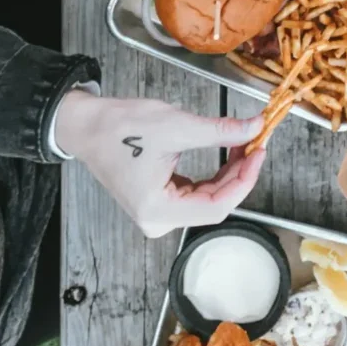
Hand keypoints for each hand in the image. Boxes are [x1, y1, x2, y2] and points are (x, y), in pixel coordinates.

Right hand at [50, 91, 266, 238]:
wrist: (87, 126)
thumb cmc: (120, 128)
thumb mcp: (177, 126)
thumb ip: (220, 131)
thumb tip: (253, 128)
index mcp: (158, 210)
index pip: (216, 206)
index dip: (244, 180)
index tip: (259, 153)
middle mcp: (157, 220)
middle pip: (214, 204)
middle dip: (239, 174)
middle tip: (255, 144)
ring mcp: (158, 213)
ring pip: (207, 198)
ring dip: (228, 173)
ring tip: (243, 144)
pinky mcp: (159, 202)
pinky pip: (195, 193)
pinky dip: (213, 174)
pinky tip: (226, 153)